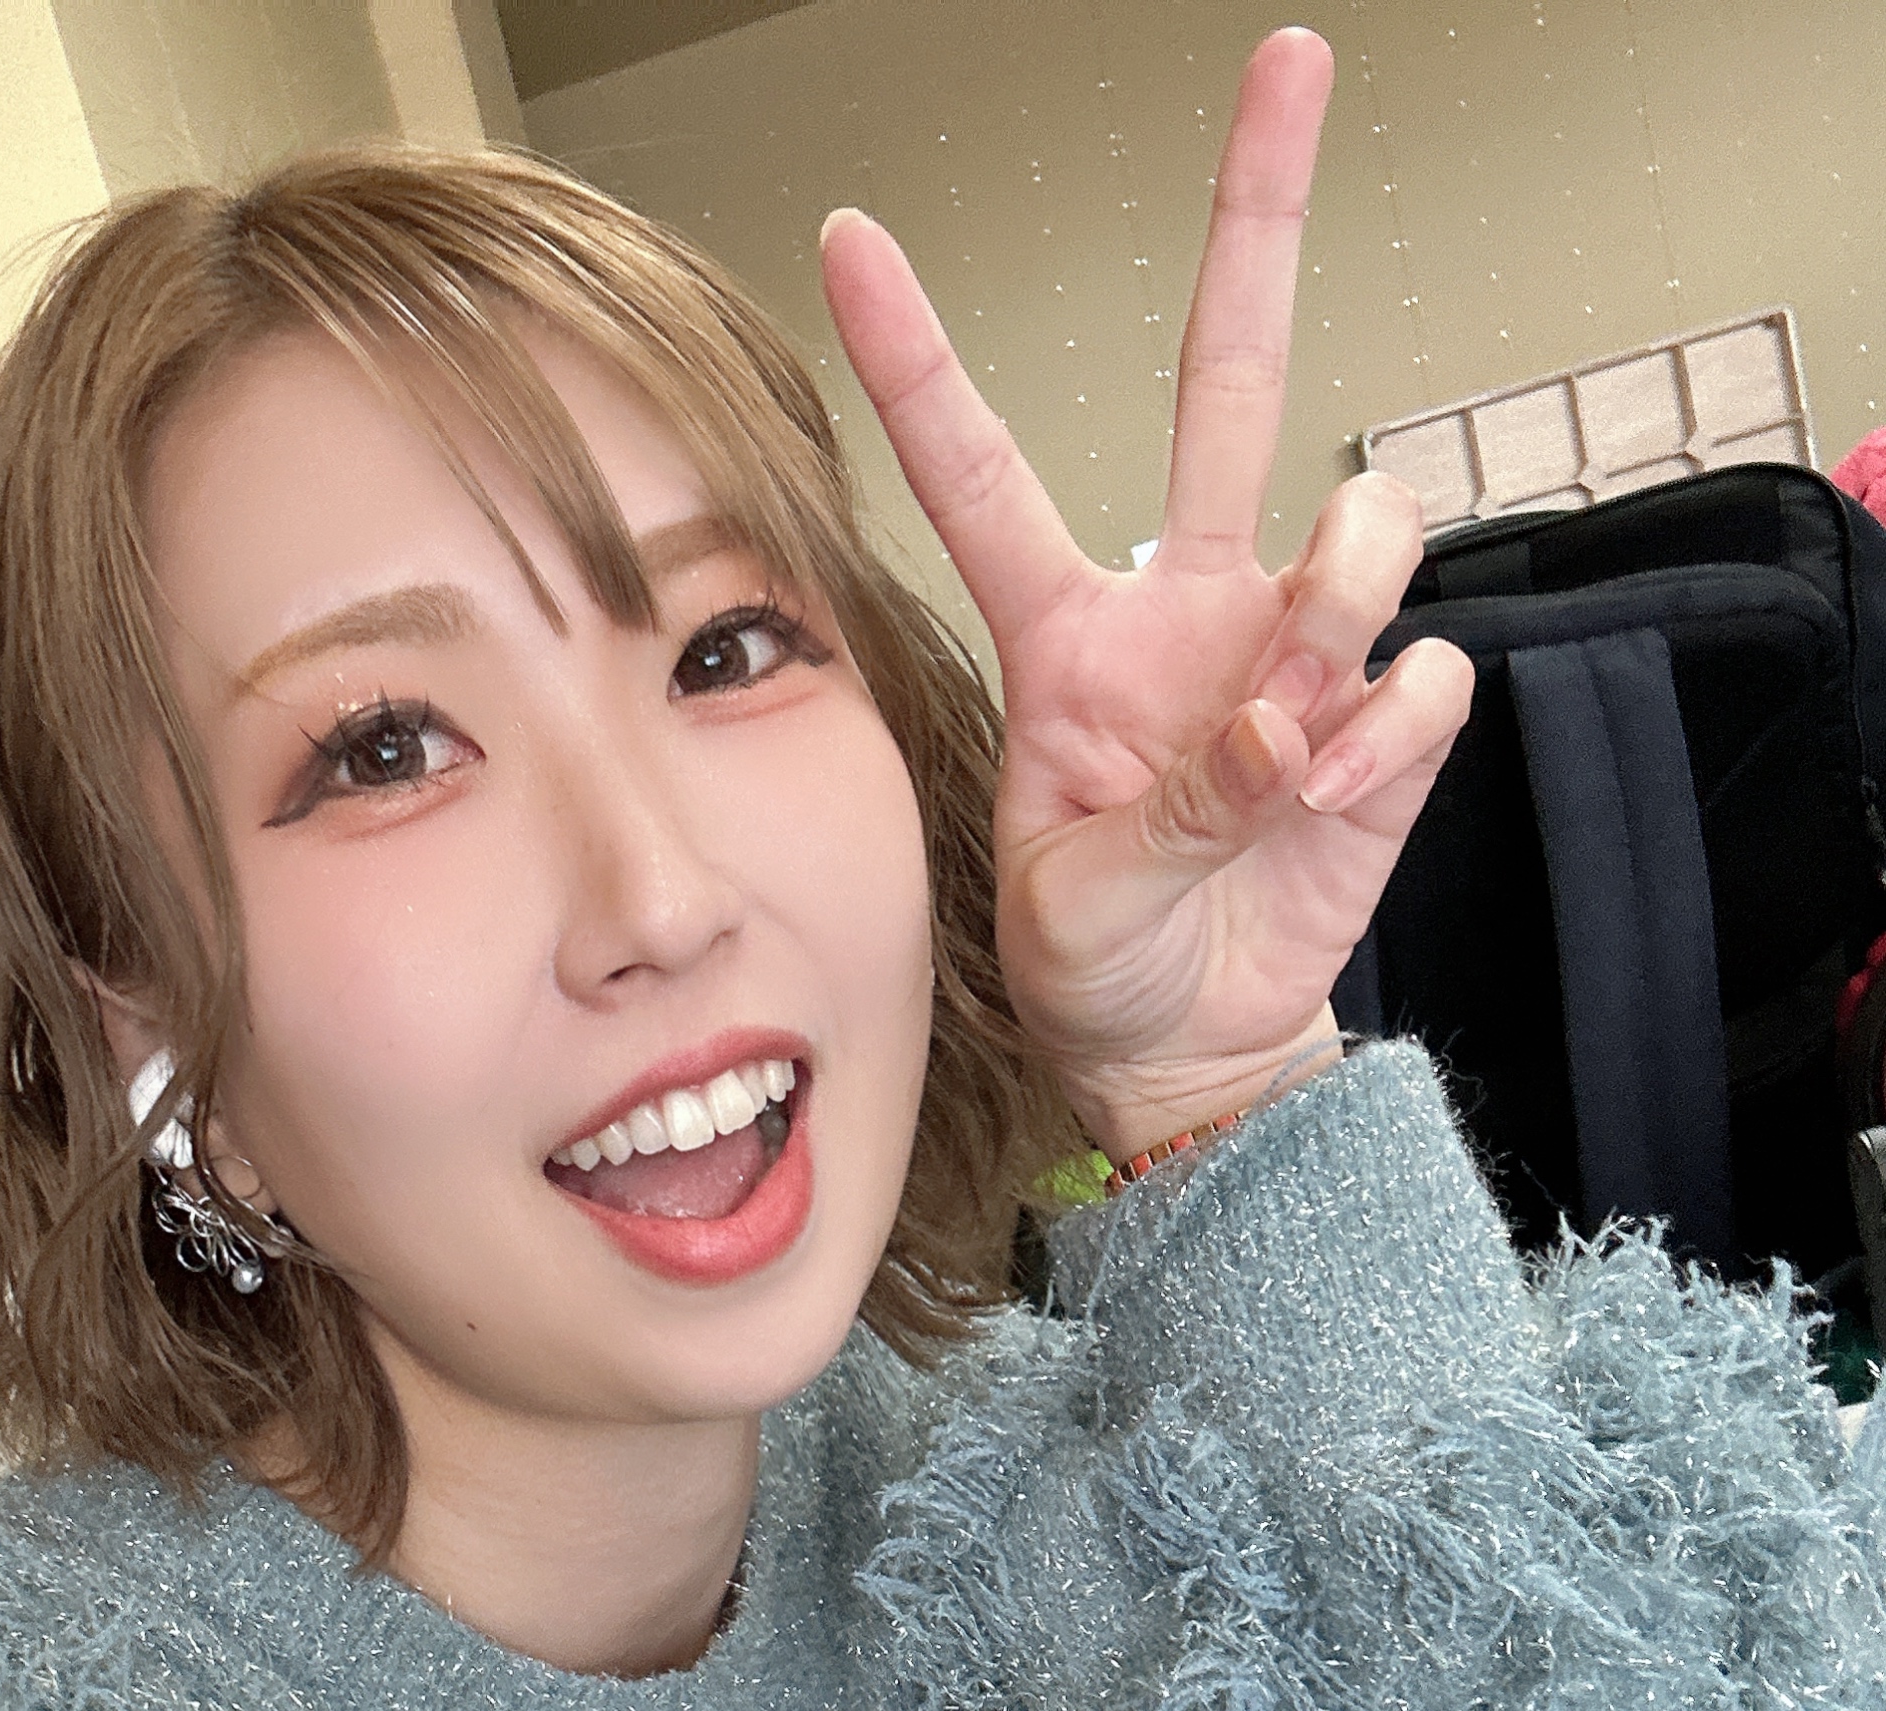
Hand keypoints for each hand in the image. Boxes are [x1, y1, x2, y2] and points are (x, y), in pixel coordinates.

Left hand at [820, 25, 1473, 1154]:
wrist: (1199, 1049)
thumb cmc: (1100, 969)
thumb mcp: (1069, 908)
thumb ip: (1165, 811)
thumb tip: (1276, 725)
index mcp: (1065, 640)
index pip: (979, 474)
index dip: (919, 357)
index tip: (851, 240)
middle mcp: (1188, 609)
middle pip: (1231, 379)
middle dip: (1257, 218)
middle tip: (1290, 64)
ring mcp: (1293, 648)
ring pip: (1360, 528)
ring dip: (1337, 620)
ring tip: (1285, 757)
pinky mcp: (1383, 714)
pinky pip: (1421, 675)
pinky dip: (1384, 742)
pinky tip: (1333, 803)